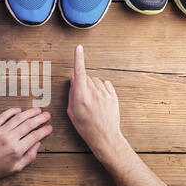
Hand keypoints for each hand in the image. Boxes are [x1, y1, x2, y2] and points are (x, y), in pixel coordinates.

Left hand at [0, 107, 51, 184]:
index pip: (34, 136)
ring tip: (37, 110)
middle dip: (40, 119)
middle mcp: (9, 139)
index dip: (44, 131)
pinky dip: (12, 111)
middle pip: (28, 125)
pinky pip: (3, 116)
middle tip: (47, 115)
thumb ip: (29, 157)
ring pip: (18, 118)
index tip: (49, 127)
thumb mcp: (15, 168)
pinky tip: (19, 110)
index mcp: (17, 150)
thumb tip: (37, 144)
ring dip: (29, 113)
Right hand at [67, 45, 131, 163]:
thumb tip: (74, 81)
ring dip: (92, 86)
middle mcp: (93, 93)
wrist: (105, 137)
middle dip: (82, 82)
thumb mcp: (72, 112)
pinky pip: (105, 85)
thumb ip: (72, 94)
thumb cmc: (86, 127)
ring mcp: (105, 94)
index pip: (79, 73)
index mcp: (81, 97)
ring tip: (91, 101)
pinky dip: (101, 89)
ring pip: (95, 81)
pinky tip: (99, 99)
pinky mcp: (113, 96)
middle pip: (86, 77)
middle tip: (81, 96)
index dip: (78, 59)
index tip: (78, 48)